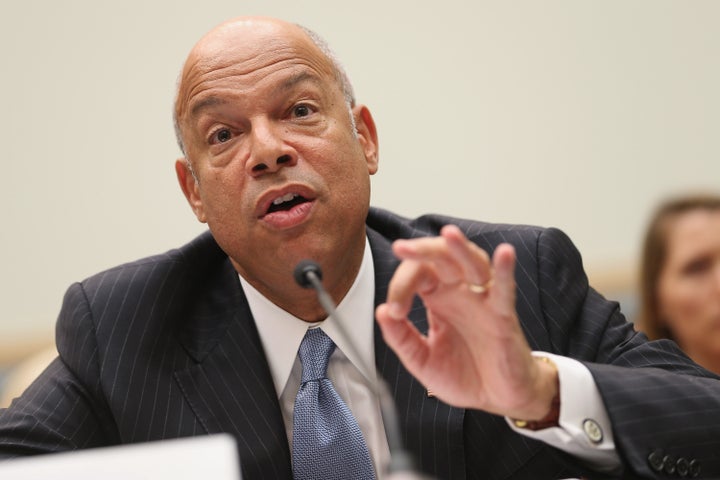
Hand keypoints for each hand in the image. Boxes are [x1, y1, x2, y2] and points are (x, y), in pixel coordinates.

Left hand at [375, 224, 557, 420]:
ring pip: (473, 264)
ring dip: (460, 248)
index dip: (401, 286)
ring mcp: (482, 301)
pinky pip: (505, 289)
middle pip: (442, 258)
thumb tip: (381, 311)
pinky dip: (505, 271)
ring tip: (448, 234)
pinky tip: (504, 254)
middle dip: (422, 250)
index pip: (417, 274)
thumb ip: (401, 338)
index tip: (395, 311)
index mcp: (438, 298)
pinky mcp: (503, 316)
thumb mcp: (421, 360)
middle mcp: (460, 293)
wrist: (496, 400)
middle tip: (402, 248)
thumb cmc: (464, 375)